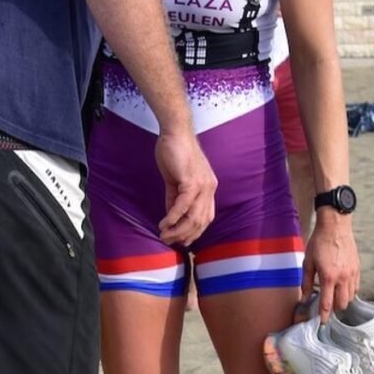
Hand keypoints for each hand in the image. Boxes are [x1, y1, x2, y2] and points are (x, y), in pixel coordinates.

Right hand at [154, 130, 216, 246]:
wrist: (175, 132)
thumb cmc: (175, 152)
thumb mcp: (176, 179)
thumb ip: (175, 197)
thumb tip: (172, 215)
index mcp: (209, 188)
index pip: (206, 217)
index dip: (194, 232)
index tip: (181, 240)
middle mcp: (210, 188)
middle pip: (201, 221)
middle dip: (185, 235)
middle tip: (169, 241)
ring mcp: (202, 185)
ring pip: (193, 217)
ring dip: (178, 230)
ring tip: (164, 236)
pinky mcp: (191, 181)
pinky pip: (183, 206)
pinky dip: (173, 217)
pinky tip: (163, 223)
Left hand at [301, 215, 359, 321]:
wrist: (335, 227)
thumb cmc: (319, 243)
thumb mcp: (308, 262)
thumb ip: (306, 282)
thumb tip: (304, 298)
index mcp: (329, 277)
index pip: (327, 303)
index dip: (324, 315)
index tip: (321, 322)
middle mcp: (343, 278)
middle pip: (342, 304)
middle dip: (334, 309)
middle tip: (326, 308)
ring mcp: (352, 274)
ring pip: (351, 297)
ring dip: (342, 300)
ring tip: (333, 298)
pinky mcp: (357, 269)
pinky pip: (356, 287)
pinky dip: (349, 291)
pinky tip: (341, 289)